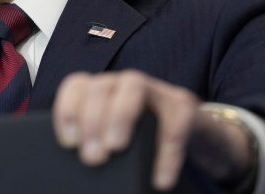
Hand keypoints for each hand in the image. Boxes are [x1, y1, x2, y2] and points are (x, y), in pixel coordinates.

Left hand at [52, 70, 253, 190]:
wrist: (197, 139)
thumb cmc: (147, 141)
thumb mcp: (118, 138)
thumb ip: (98, 144)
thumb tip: (82, 166)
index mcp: (104, 90)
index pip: (77, 85)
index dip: (67, 109)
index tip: (68, 142)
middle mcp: (126, 84)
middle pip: (101, 85)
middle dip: (92, 119)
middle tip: (91, 157)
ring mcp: (157, 91)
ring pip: (134, 85)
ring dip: (120, 114)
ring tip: (115, 148)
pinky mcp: (184, 107)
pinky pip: (175, 124)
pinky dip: (167, 154)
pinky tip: (161, 180)